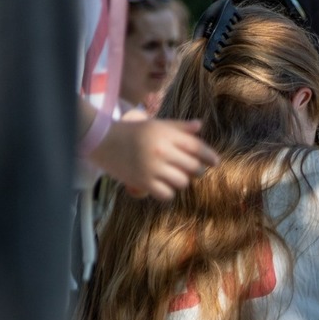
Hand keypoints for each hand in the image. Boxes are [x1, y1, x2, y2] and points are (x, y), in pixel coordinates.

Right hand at [89, 118, 219, 201]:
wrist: (103, 140)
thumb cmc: (133, 132)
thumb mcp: (156, 125)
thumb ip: (179, 127)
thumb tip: (200, 126)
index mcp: (167, 135)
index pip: (197, 147)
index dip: (209, 156)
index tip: (215, 162)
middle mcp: (162, 151)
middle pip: (194, 168)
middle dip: (195, 170)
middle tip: (190, 170)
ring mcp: (153, 168)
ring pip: (182, 182)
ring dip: (180, 181)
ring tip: (172, 176)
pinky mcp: (143, 182)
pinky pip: (167, 194)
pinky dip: (167, 192)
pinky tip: (162, 186)